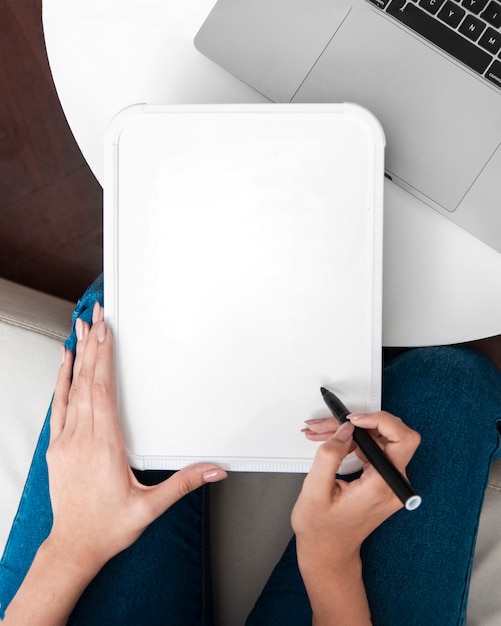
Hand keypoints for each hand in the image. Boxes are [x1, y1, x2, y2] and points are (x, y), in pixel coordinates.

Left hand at [46, 303, 226, 573]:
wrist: (72, 548)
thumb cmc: (107, 527)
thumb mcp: (150, 506)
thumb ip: (184, 483)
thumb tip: (213, 469)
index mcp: (104, 446)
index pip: (103, 392)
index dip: (104, 359)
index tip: (106, 334)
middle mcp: (82, 438)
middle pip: (87, 382)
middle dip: (92, 347)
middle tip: (95, 318)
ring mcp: (66, 441)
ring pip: (71, 390)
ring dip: (76, 358)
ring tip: (78, 330)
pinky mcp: (57, 448)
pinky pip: (58, 407)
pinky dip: (60, 382)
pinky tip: (63, 365)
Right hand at [292, 412, 420, 567]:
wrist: (327, 552)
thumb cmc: (321, 530)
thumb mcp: (315, 490)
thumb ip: (330, 455)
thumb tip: (345, 429)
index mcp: (382, 487)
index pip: (402, 439)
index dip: (378, 421)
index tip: (352, 421)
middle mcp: (393, 485)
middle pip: (388, 435)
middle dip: (355, 424)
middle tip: (326, 425)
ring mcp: (390, 484)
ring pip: (379, 439)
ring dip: (349, 431)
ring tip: (321, 431)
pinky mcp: (383, 482)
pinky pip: (373, 450)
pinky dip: (351, 442)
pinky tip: (330, 440)